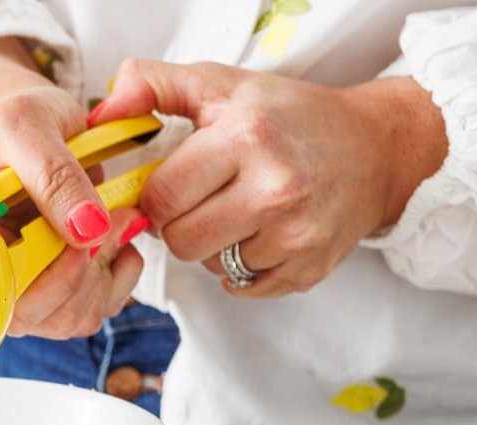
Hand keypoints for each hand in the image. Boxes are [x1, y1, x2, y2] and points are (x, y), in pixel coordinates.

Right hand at [0, 39, 148, 337]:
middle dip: (83, 277)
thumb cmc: (16, 118)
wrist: (38, 118)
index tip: (77, 246)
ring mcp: (32, 280)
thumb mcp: (25, 126)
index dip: (44, 287)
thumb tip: (87, 231)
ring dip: (106, 275)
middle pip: (39, 318)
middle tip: (110, 220)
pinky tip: (120, 240)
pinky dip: (120, 277)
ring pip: (72, 318)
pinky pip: (97, 307)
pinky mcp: (65, 281)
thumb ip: (53, 175)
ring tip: (120, 220)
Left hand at [89, 61, 447, 297]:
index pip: (161, 197)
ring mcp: (296, 235)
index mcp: (247, 139)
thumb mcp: (222, 86)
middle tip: (202, 200)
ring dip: (211, 247)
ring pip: (210, 267)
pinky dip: (240, 268)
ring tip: (235, 213)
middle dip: (180, 224)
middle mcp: (276, 189)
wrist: (375, 149)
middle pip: (181, 241)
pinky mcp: (308, 269)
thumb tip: (101, 111)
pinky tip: (258, 235)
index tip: (172, 183)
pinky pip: (242, 287)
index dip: (156, 194)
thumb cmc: (288, 116)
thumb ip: (155, 87)